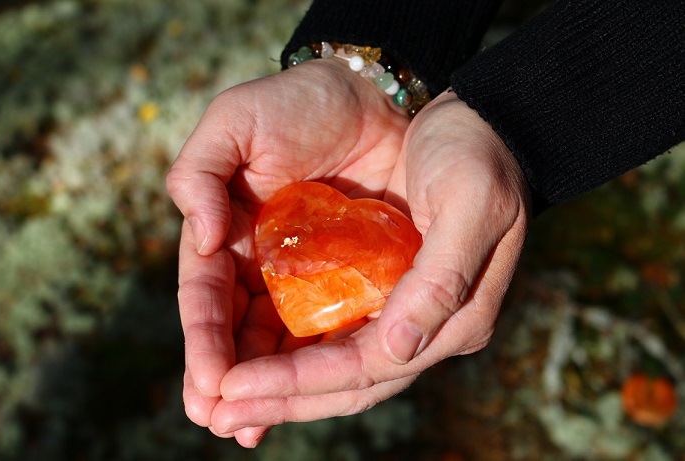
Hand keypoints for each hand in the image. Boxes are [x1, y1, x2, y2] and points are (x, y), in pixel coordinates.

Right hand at [166, 58, 410, 446]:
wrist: (373, 96)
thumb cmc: (300, 102)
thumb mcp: (235, 120)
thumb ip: (198, 171)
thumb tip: (200, 237)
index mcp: (227, 234)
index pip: (207, 296)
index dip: (203, 340)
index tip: (205, 383)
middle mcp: (263, 265)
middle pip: (240, 332)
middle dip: (230, 379)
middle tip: (222, 421)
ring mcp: (308, 277)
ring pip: (284, 342)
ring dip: (272, 387)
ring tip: (254, 426)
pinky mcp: (354, 278)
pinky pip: (337, 326)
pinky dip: (324, 362)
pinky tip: (315, 395)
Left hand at [211, 90, 530, 436]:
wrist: (479, 126)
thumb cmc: (478, 155)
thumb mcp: (472, 204)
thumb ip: (442, 280)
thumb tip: (399, 352)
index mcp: (455, 316)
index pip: (368, 366)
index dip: (300, 382)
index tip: (235, 388)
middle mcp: (428, 327)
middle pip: (347, 381)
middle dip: (281, 399)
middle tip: (217, 415)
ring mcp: (406, 313)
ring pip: (337, 366)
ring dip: (282, 388)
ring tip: (223, 402)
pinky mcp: (384, 290)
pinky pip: (335, 334)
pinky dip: (295, 353)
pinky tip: (255, 362)